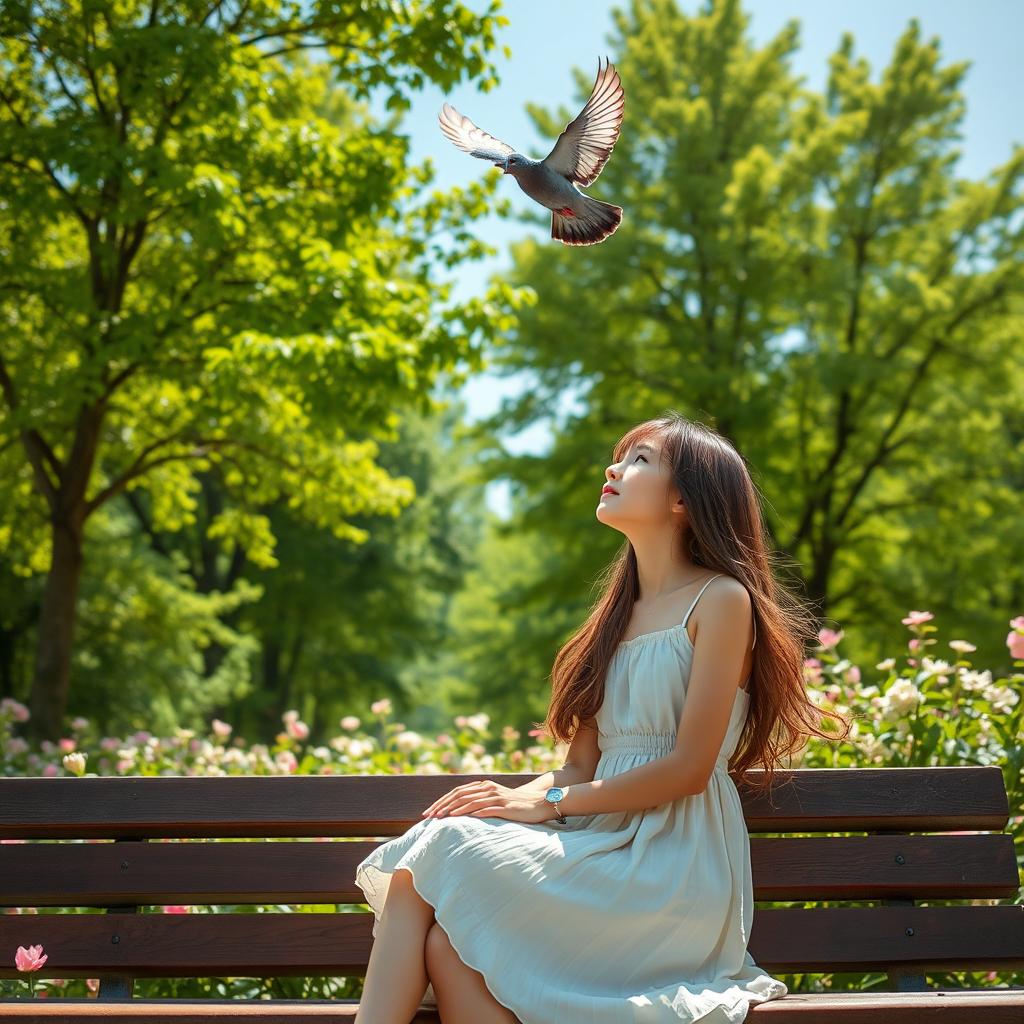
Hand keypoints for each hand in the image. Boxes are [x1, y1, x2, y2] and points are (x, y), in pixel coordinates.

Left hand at [420, 780, 555, 824]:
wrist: (540, 804)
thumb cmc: (515, 806)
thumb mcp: (495, 800)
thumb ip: (480, 802)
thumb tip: (460, 812)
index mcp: (484, 786)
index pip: (457, 792)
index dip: (441, 801)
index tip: (428, 813)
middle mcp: (488, 788)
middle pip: (459, 795)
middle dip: (441, 806)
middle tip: (428, 817)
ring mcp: (496, 796)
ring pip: (469, 801)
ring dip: (452, 809)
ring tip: (439, 818)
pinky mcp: (504, 807)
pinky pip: (484, 809)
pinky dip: (469, 813)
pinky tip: (459, 819)